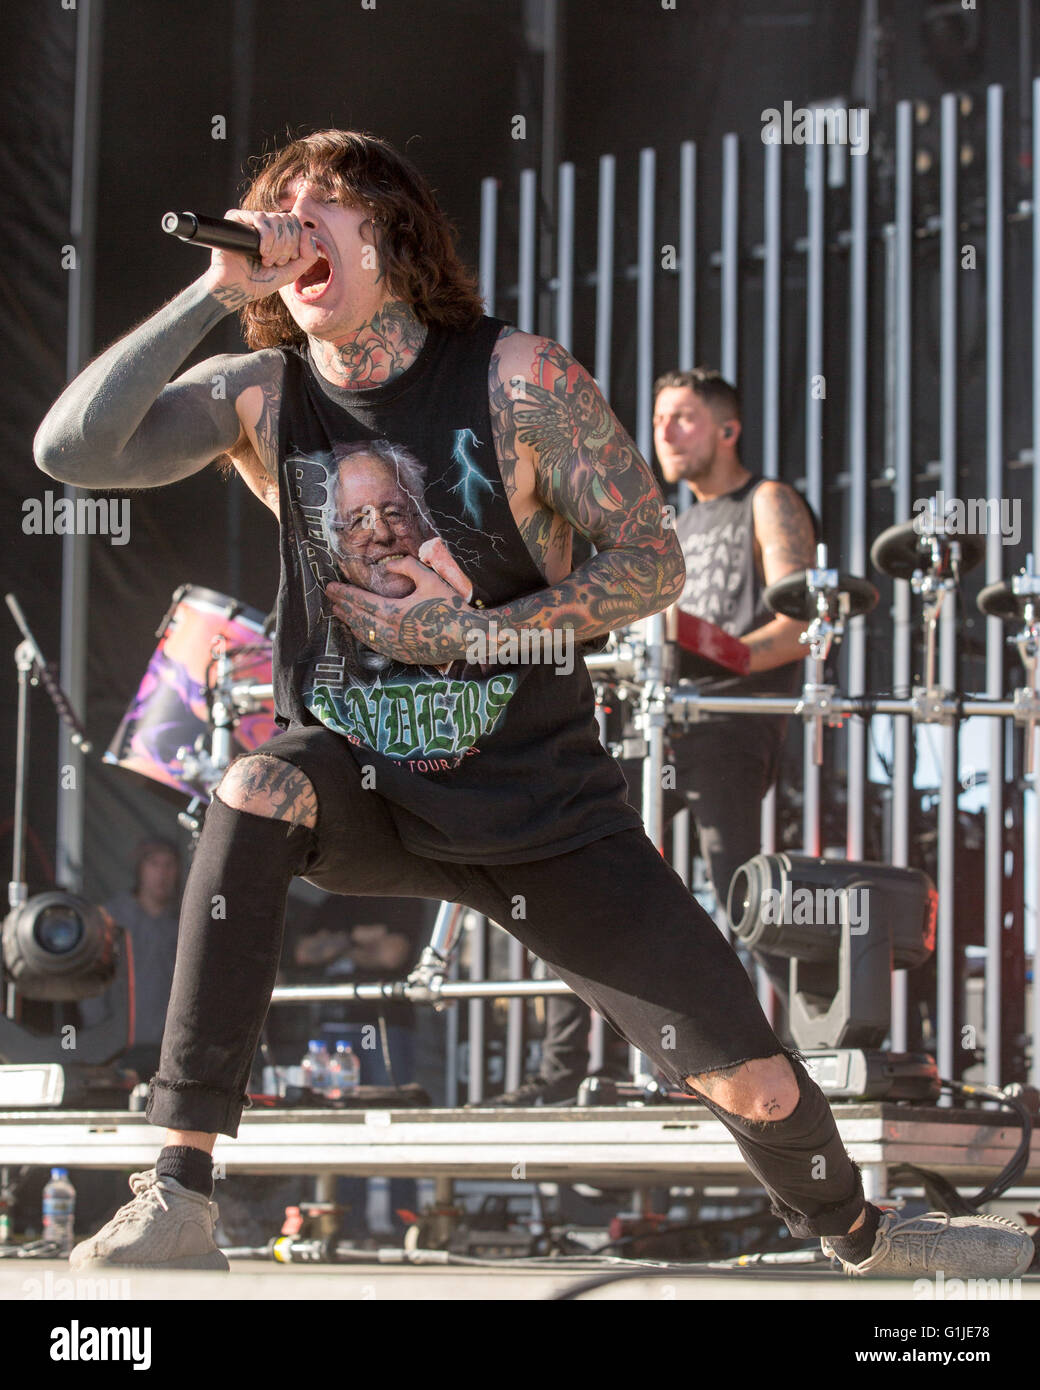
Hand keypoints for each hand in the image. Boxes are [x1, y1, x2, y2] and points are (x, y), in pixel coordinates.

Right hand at [201, 209, 320, 309]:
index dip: (297, 243)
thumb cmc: (261, 281)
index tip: (286, 262)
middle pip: (289, 220)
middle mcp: (265, 223)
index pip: (296, 223)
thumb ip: (309, 256)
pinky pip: (261, 218)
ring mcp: (251, 220)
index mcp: (277, 232)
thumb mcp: (293, 271)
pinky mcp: (236, 218)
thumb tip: (308, 231)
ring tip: (267, 261)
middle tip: (276, 263)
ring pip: (277, 219)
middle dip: (288, 245)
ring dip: (277, 245)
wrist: (237, 288)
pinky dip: (267, 238)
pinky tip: (261, 252)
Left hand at [327, 555, 482, 665]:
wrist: (467, 636)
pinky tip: (360, 631)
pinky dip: (364, 636)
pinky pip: (376, 646)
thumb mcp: (430, 579)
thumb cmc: (450, 606)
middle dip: (342, 606)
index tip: (330, 587)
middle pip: (358, 618)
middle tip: (330, 598)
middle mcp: (390, 632)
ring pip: (364, 634)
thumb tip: (389, 564)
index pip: (361, 602)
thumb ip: (407, 567)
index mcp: (394, 612)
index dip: (344, 594)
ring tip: (340, 613)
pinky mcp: (403, 656)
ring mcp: (396, 647)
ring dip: (350, 622)